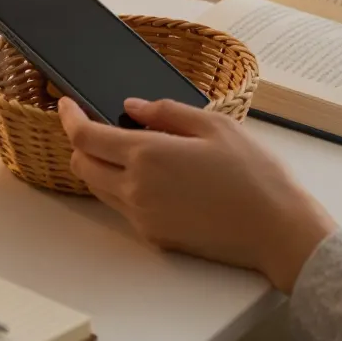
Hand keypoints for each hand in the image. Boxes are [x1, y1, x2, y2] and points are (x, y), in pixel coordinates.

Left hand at [59, 97, 335, 292]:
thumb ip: (165, 112)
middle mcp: (136, 188)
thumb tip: (131, 107)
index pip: (86, 136)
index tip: (65, 104)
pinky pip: (123, 207)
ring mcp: (142, 216)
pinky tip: (153, 177)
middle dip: (81, 142)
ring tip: (128, 150)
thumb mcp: (214, 125)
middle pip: (82, 164)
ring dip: (100, 167)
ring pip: (99, 188)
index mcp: (148, 155)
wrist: (276, 229)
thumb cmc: (254, 175)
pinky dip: (123, 188)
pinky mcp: (154, 236)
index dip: (69, 117)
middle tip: (97, 125)